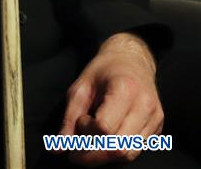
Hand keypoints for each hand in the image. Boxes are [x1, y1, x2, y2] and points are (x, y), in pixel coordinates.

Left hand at [59, 33, 163, 164]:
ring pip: (129, 154)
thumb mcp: (81, 87)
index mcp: (125, 90)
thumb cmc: (103, 71)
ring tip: (91, 142)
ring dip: (105, 156)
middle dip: (93, 155)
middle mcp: (145, 106)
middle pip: (118, 148)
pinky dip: (117, 151)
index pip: (105, 128)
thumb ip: (69, 118)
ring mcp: (155, 118)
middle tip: (76, 152)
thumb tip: (57, 149)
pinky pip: (136, 150)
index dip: (86, 132)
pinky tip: (107, 139)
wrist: (132, 60)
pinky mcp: (158, 127)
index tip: (79, 121)